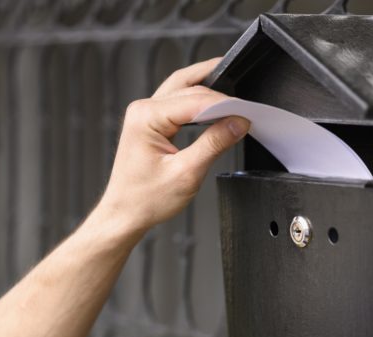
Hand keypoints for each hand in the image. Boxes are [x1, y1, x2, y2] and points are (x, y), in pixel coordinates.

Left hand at [98, 58, 249, 233]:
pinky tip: (213, 104)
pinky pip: (178, 100)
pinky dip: (198, 99)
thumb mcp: (187, 173)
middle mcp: (143, 110)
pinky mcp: (151, 121)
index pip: (195, 101)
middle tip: (245, 106)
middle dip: (219, 95)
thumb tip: (237, 123)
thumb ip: (214, 144)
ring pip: (182, 87)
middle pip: (189, 88)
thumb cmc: (145, 199)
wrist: (126, 214)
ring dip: (208, 87)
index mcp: (146, 117)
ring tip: (233, 93)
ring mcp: (145, 114)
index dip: (224, 105)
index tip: (246, 114)